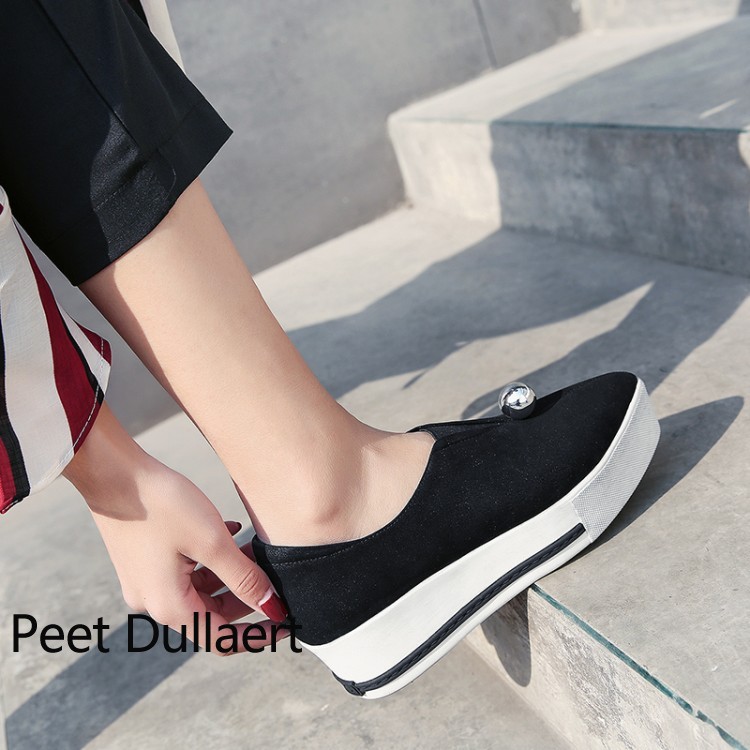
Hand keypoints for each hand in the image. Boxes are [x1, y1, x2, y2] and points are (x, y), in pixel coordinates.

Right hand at [63, 404, 287, 652]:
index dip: (258, 634)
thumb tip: (271, 607)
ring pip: (200, 591)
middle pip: (212, 615)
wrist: (114, 472)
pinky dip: (210, 560)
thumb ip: (243, 578)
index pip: (223, 639)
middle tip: (274, 576)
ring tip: (255, 548)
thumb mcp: (212, 542)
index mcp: (171, 607)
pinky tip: (230, 533)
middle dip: (246, 597)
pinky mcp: (144, 561)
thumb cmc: (162, 505)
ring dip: (229, 574)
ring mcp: (146, 582)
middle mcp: (154, 603)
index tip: (288, 623)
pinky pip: (185, 572)